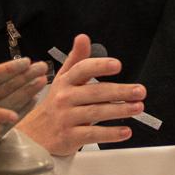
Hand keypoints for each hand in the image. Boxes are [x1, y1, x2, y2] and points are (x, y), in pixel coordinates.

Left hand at [0, 56, 48, 117]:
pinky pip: (10, 118)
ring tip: (43, 80)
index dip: (9, 69)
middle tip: (42, 67)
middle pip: (6, 86)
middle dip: (24, 77)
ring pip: (12, 99)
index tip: (25, 61)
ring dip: (27, 90)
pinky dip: (23, 110)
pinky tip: (35, 101)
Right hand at [16, 34, 144, 155]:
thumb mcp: (63, 79)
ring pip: (96, 112)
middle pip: (96, 92)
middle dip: (120, 91)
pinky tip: (125, 131)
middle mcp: (64, 98)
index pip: (82, 69)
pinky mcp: (69, 137)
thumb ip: (76, 60)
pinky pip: (93, 134)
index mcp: (65, 81)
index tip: (117, 65)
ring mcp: (66, 118)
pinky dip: (110, 133)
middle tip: (140, 91)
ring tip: (138, 108)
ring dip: (120, 110)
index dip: (100, 66)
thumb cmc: (56, 104)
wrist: (34, 135)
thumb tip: (83, 37)